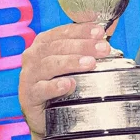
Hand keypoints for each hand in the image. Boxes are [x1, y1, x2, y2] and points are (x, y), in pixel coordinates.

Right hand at [18, 22, 112, 136]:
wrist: (47, 115)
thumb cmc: (62, 82)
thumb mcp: (75, 61)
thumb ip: (90, 44)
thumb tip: (111, 24)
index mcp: (44, 43)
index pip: (63, 31)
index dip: (82, 30)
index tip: (100, 32)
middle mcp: (33, 56)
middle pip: (58, 46)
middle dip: (83, 46)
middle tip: (103, 48)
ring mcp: (29, 76)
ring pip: (49, 65)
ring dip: (71, 62)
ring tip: (90, 63)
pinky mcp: (28, 96)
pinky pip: (41, 89)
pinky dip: (55, 86)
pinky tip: (69, 84)